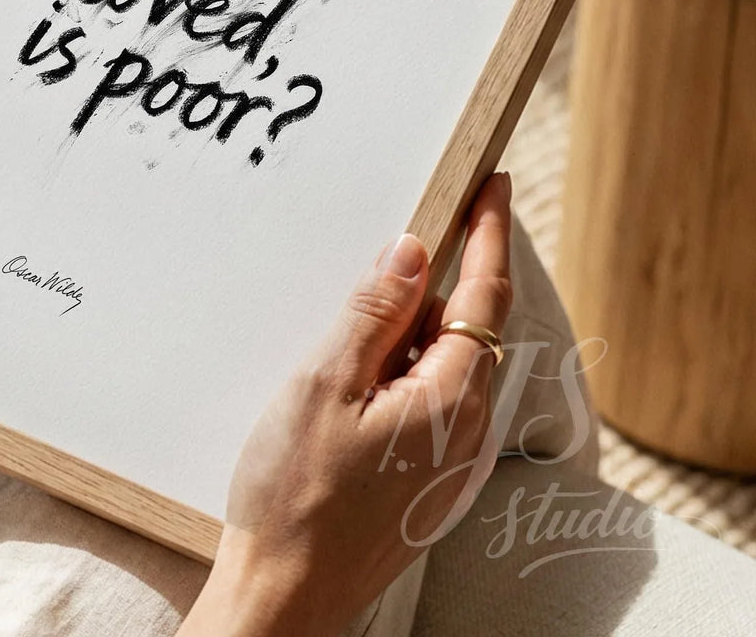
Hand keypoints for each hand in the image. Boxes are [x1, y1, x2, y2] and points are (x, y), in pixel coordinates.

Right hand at [180, 173, 512, 636]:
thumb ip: (374, 313)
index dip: (489, 233)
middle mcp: (466, 430)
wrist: (284, 597)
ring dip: (421, 322)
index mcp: (449, 400)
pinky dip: (409, 362)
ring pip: (450, 362)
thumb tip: (412, 250)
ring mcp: (450, 459)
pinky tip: (363, 370)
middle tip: (421, 229)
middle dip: (451, 274)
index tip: (494, 183)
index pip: (484, 295)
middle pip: (473, 326)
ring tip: (371, 309)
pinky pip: (434, 396)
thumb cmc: (293, 496)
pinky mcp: (427, 476)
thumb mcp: (324, 385)